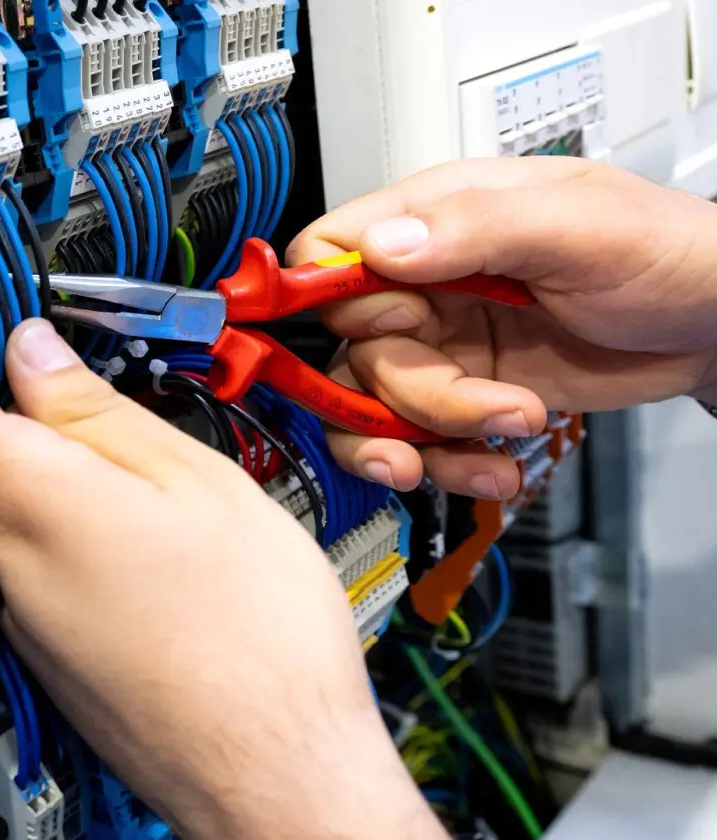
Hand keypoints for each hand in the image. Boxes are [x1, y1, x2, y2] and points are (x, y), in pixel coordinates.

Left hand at [0, 321, 469, 839]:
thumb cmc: (253, 641)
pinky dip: (71, 527)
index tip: (2, 331)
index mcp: (20, 499)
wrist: (275, 781)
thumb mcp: (193, 480)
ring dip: (54, 469)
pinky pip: (31, 562)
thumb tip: (31, 355)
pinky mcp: (41, 651)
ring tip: (145, 472)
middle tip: (97, 389)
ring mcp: (11, 615)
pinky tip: (148, 539)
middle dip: (16, 406)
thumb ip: (95, 410)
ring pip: (1, 508)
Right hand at [289, 156, 716, 497]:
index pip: (330, 248)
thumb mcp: (578, 224)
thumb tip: (383, 244)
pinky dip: (448, 466)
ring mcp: (443, 344)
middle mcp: (426, 284)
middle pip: (354, 349)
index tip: (366, 333)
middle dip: (408, 395)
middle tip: (481, 405)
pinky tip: (495, 467)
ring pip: (374, 407)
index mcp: (438, 219)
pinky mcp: (465, 395)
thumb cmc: (665, 251)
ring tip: (498, 442)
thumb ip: (477, 227)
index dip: (326, 295)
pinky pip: (417, 442)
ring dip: (427, 441)